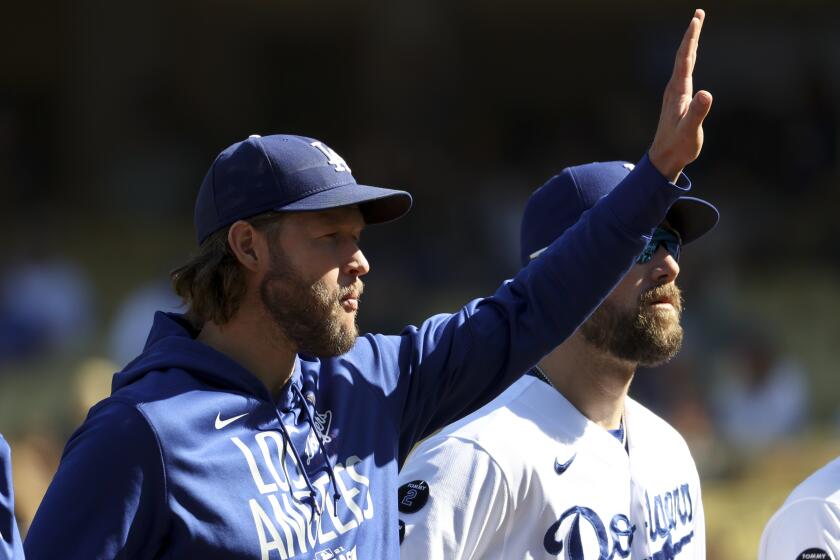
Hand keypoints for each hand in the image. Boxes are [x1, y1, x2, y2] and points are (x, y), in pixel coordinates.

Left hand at [648, 9, 712, 181]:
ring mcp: (675, 94)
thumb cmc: (678, 146)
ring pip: (683, 62)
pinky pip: (684, 72)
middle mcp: (674, 88)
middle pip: (683, 55)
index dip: (691, 38)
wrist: (664, 158)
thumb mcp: (690, 130)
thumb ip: (697, 112)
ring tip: (696, 28)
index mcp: (678, 91)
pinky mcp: (677, 100)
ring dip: (690, 44)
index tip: (696, 19)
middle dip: (691, 34)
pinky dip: (689, 58)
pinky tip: (691, 58)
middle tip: (699, 13)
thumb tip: (705, 94)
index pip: (685, 59)